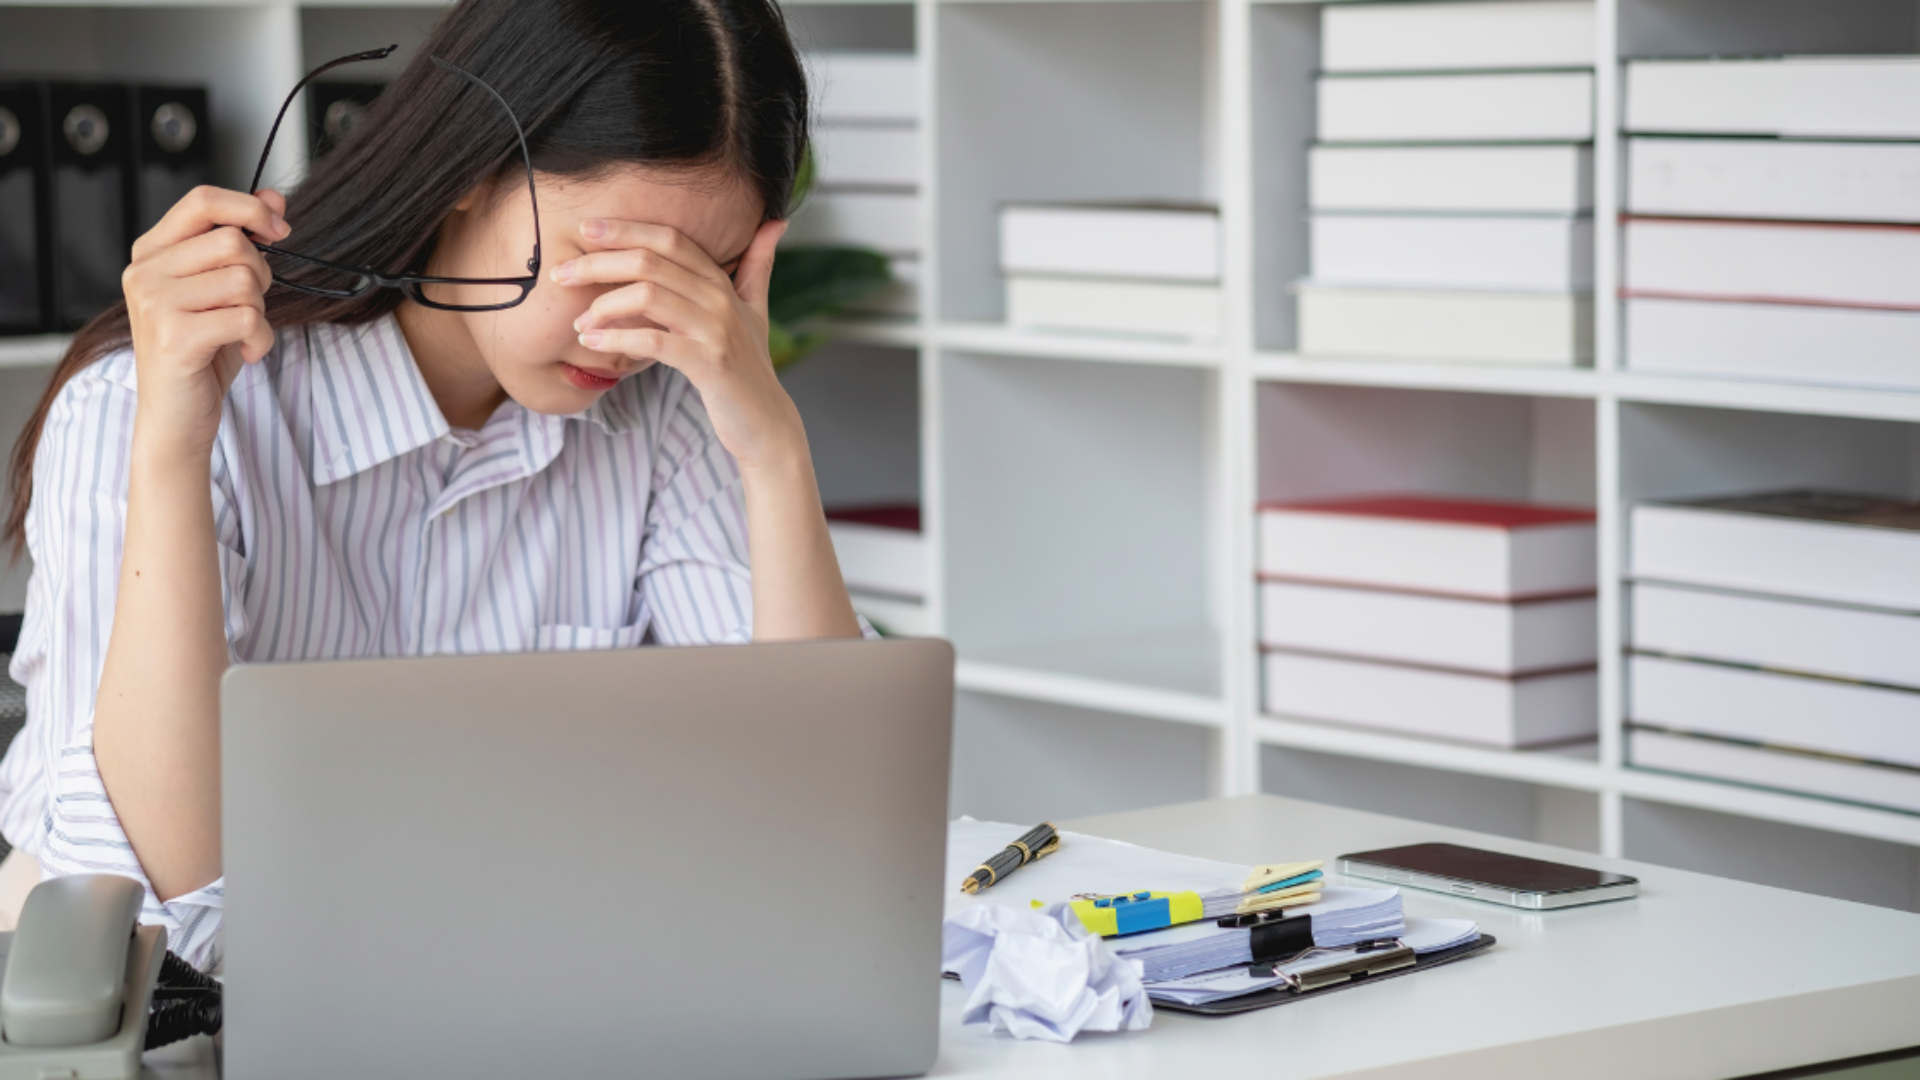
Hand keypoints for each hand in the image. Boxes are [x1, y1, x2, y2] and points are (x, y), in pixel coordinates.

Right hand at [122, 185, 288, 459]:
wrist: (176, 416)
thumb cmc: (201, 352)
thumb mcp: (223, 290)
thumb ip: (243, 242)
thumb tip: (274, 198)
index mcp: (152, 252)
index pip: (202, 201)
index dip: (250, 208)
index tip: (279, 231)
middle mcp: (144, 271)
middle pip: (232, 242)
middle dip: (261, 274)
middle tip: (250, 305)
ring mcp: (154, 303)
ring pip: (244, 280)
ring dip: (260, 310)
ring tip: (241, 332)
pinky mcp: (172, 336)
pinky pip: (246, 317)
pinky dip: (261, 338)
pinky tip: (246, 352)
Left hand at [559, 219, 806, 472]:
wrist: (765, 420)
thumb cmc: (750, 364)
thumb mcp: (754, 309)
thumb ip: (758, 264)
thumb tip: (774, 223)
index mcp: (721, 282)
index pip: (669, 239)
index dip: (625, 230)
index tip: (585, 229)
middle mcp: (720, 298)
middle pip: (650, 262)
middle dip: (599, 263)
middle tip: (561, 275)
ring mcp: (715, 330)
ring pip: (648, 296)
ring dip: (603, 306)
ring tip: (579, 322)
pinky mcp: (709, 363)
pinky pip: (653, 342)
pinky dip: (617, 339)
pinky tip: (593, 343)